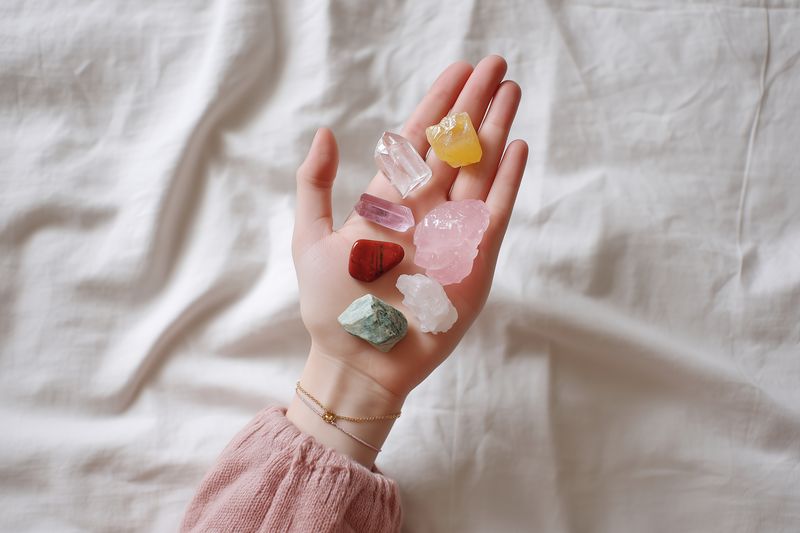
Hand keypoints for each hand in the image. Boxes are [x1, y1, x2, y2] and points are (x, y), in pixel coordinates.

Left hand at [287, 55, 527, 465]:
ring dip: (496, 131)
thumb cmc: (332, 309)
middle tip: (495, 65)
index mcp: (389, 202)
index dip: (438, 104)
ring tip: (510, 91)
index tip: (457, 71)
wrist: (359, 362)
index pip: (419, 141)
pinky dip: (507, 181)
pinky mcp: (474, 262)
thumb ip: (316, 185)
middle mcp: (425, 211)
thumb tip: (325, 132)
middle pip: (456, 147)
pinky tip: (517, 148)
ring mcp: (452, 234)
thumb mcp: (310, 240)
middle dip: (474, 105)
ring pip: (479, 171)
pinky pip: (494, 213)